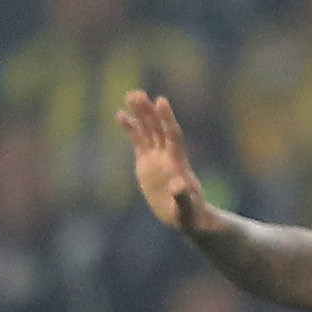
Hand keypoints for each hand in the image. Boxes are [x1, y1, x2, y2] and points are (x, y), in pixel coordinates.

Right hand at [118, 90, 209, 233]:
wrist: (187, 218)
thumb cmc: (191, 216)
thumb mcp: (187, 210)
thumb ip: (183, 197)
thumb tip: (178, 184)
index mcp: (177, 164)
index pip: (172, 136)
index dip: (167, 119)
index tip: (161, 101)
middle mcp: (167, 157)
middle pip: (158, 129)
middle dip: (149, 112)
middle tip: (137, 94)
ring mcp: (156, 158)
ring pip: (148, 131)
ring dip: (140, 114)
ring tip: (131, 95)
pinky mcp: (146, 163)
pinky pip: (138, 141)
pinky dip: (131, 128)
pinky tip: (121, 114)